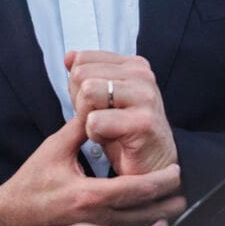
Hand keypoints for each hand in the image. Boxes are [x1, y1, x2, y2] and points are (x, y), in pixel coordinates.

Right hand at [0, 116, 185, 225]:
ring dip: (158, 218)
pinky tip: (152, 221)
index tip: (176, 172)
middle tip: (184, 192)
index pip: (133, 190)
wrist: (10, 214)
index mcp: (87, 195)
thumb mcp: (54, 149)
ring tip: (176, 206)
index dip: (158, 182)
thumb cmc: (32, 181)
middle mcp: (93, 217)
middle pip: (141, 215)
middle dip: (166, 204)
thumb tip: (98, 103)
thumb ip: (79, 127)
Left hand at [66, 50, 177, 175]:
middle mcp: (142, 75)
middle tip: (101, 121)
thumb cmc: (127, 134)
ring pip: (87, 92)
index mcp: (134, 65)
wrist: (155, 168)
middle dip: (80, 102)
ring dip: (87, 118)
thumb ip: (88, 75)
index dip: (78, 86)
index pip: (82, 60)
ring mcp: (145, 97)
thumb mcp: (104, 99)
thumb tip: (69, 57)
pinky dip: (95, 135)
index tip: (98, 105)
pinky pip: (95, 121)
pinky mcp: (142, 122)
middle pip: (81, 75)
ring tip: (106, 129)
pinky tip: (112, 140)